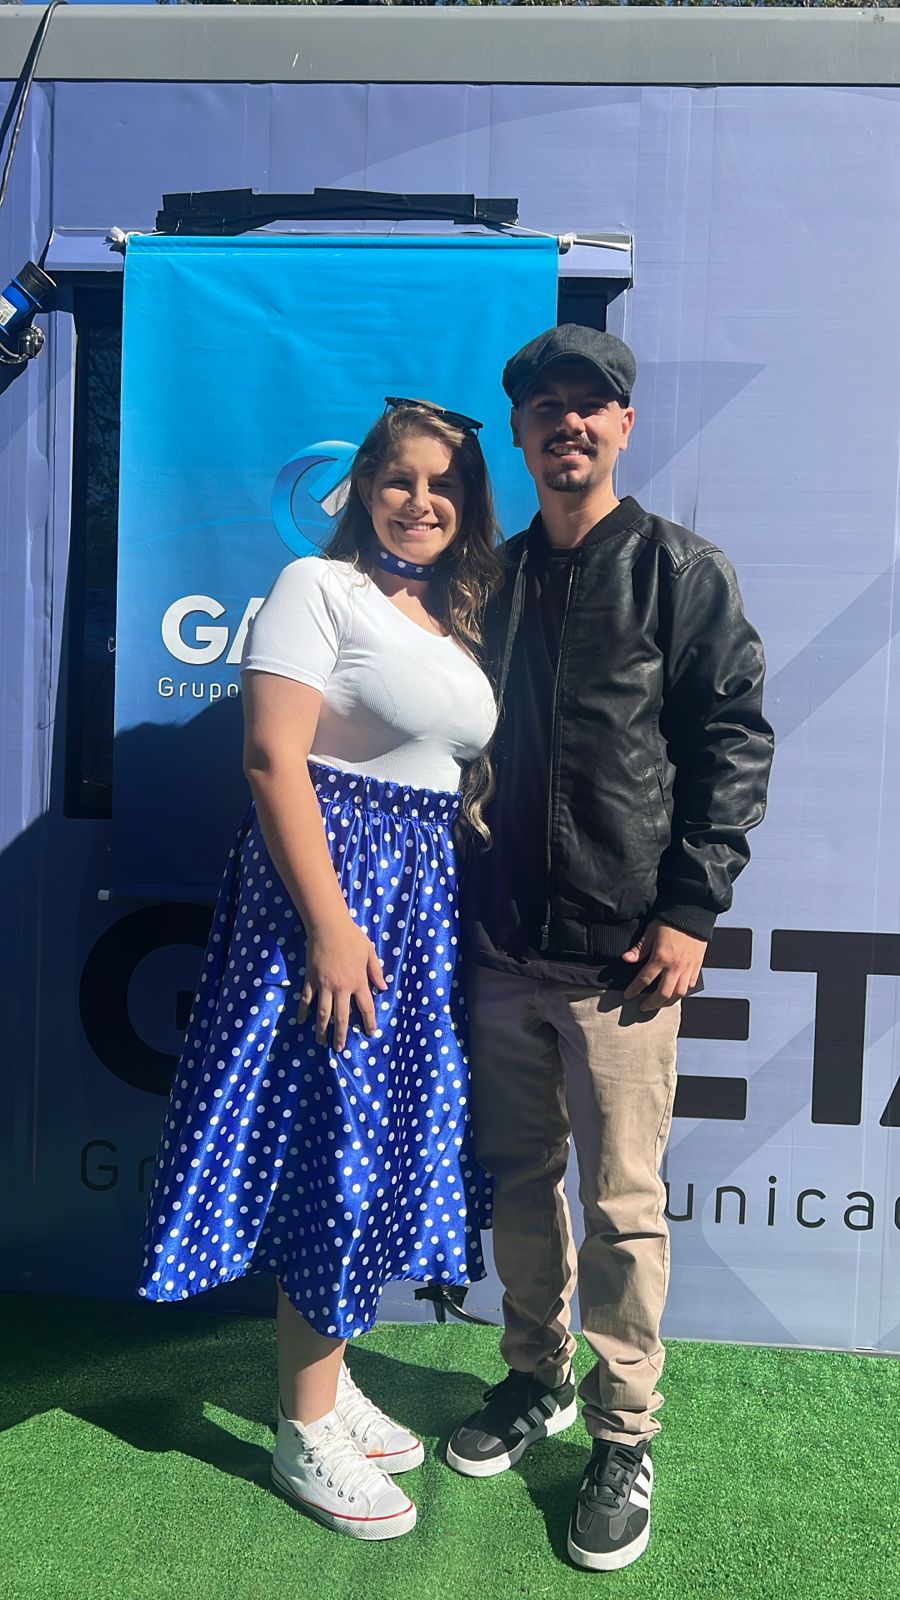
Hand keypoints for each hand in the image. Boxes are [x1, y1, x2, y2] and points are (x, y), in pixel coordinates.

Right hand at [297, 916, 387, 1050]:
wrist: (328, 926)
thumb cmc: (351, 937)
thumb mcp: (369, 951)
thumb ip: (376, 971)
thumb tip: (383, 987)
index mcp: (358, 981)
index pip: (366, 1007)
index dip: (369, 1022)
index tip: (370, 1033)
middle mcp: (342, 987)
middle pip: (342, 1017)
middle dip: (341, 1035)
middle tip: (339, 1048)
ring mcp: (324, 985)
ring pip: (323, 1013)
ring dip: (322, 1030)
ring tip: (321, 1043)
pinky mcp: (310, 980)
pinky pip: (306, 999)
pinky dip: (303, 1011)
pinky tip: (301, 1021)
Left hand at [622, 919, 706, 1011]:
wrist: (693, 913)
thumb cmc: (670, 921)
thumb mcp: (650, 931)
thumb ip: (639, 948)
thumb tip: (626, 959)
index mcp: (661, 957)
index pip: (644, 979)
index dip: (634, 989)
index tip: (628, 996)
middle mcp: (675, 966)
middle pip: (663, 994)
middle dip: (651, 1004)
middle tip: (643, 1007)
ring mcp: (688, 968)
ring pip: (678, 994)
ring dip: (667, 1002)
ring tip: (659, 1003)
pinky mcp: (697, 966)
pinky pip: (690, 986)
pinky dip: (682, 993)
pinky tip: (675, 993)